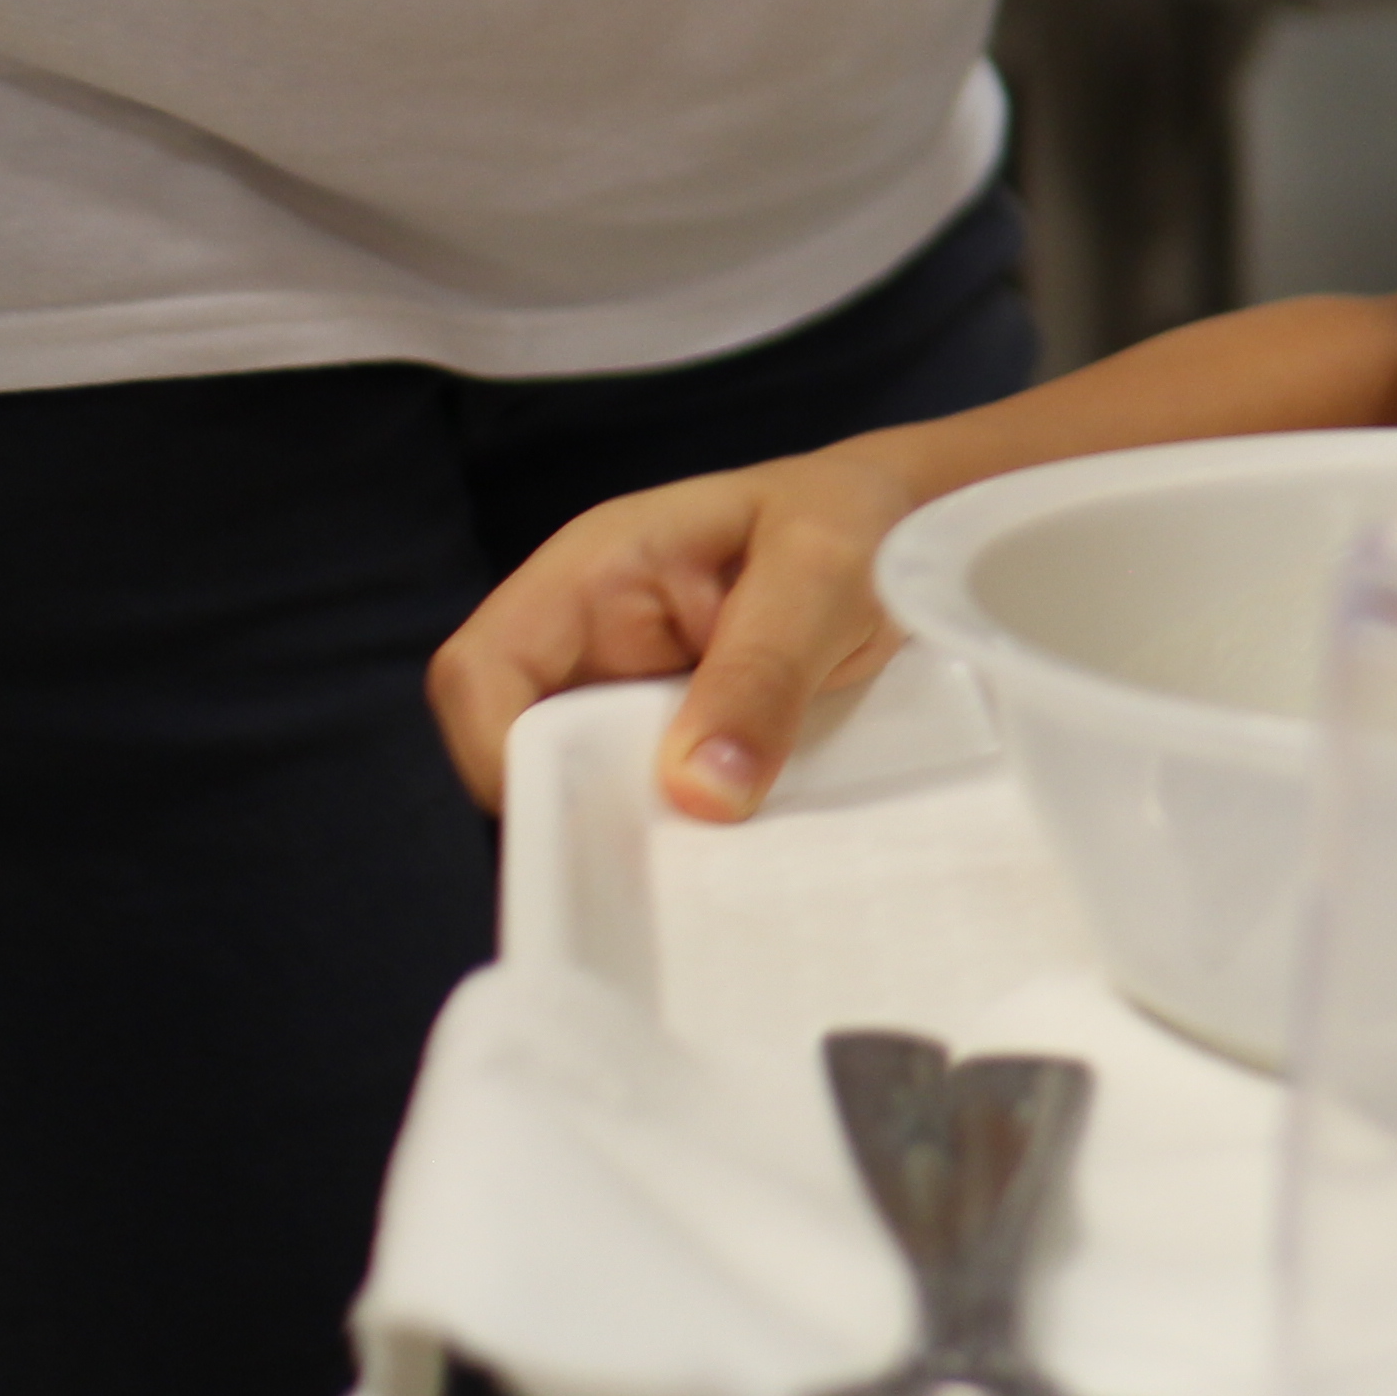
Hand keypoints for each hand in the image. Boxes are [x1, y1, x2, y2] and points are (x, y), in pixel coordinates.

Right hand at [426, 434, 932, 824]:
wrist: (916, 529)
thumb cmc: (856, 520)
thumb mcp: (825, 575)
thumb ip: (764, 670)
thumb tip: (697, 792)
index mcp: (594, 573)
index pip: (480, 670)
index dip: (494, 751)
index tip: (575, 820)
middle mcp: (591, 640)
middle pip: (518, 748)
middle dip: (574, 815)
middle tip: (658, 872)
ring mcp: (629, 693)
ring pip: (584, 787)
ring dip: (634, 835)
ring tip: (705, 875)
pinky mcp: (678, 738)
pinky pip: (651, 799)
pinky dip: (682, 832)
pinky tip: (732, 859)